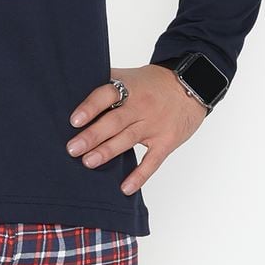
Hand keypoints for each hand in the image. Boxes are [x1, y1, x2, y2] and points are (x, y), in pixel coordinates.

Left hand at [65, 63, 208, 194]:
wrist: (193, 86)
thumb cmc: (154, 84)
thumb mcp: (131, 77)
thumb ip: (107, 84)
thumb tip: (72, 89)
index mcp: (129, 88)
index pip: (107, 95)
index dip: (90, 107)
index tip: (74, 121)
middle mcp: (141, 106)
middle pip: (114, 121)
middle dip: (92, 136)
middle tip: (72, 149)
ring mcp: (154, 125)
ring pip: (128, 140)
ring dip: (107, 152)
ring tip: (88, 162)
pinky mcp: (166, 142)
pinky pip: (152, 161)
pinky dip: (139, 176)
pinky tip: (125, 188)